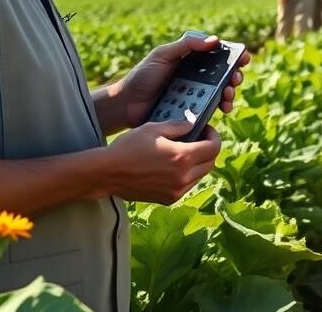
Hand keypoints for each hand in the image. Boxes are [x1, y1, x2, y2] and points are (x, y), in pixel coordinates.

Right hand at [102, 121, 220, 203]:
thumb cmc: (128, 147)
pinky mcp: (168, 199)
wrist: (107, 173)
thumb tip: (193, 123)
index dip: (214, 136)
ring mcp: (177, 190)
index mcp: (182, 157)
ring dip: (199, 163)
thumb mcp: (153, 128)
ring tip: (186, 152)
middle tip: (199, 139)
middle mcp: (183, 177)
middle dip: (209, 149)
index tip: (207, 129)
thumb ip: (178, 125)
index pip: (214, 147)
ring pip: (200, 176)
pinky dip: (187, 175)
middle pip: (210, 163)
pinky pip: (187, 186)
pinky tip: (174, 166)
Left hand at [116, 32, 250, 128]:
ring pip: (221, 93)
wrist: (126, 105)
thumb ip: (187, 45)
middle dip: (235, 76)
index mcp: (191, 61)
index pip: (217, 56)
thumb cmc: (142, 76)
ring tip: (229, 95)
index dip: (233, 56)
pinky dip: (221, 107)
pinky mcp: (192, 112)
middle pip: (224, 75)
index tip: (244, 58)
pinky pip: (211, 109)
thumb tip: (215, 40)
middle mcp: (196, 78)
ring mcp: (195, 96)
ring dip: (231, 93)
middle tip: (235, 79)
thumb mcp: (163, 55)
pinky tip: (223, 108)